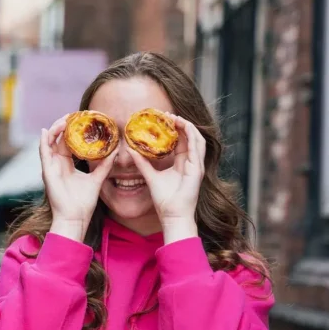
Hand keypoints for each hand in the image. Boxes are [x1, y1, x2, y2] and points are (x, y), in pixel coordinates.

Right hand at [40, 115, 117, 241]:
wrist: (76, 217)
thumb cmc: (84, 203)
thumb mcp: (97, 179)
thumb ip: (105, 165)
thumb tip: (116, 151)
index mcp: (68, 164)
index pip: (69, 142)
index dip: (73, 130)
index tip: (82, 119)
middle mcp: (58, 163)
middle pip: (59, 139)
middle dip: (65, 125)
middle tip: (74, 115)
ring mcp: (51, 167)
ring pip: (50, 142)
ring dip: (55, 129)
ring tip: (64, 120)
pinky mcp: (47, 172)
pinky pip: (43, 153)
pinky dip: (44, 141)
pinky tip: (46, 131)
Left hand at [127, 114, 205, 242]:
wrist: (172, 215)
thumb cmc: (164, 200)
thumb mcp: (150, 176)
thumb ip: (142, 163)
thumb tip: (131, 150)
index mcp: (183, 163)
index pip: (182, 140)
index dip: (175, 128)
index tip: (163, 119)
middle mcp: (192, 162)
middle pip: (190, 137)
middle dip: (181, 123)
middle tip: (167, 115)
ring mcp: (196, 165)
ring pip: (197, 139)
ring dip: (188, 126)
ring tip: (175, 117)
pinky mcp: (197, 169)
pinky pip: (197, 147)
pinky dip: (192, 135)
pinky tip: (184, 126)